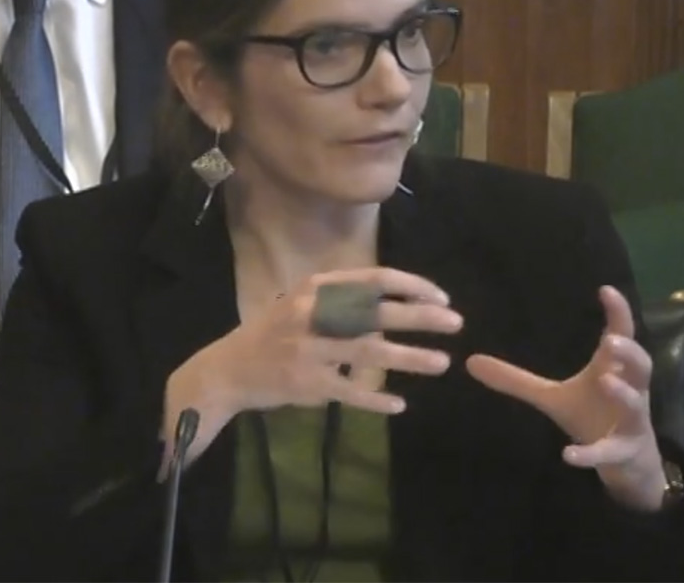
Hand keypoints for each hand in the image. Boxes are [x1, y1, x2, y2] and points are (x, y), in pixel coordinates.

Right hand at [163, 267, 462, 467]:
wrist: (228, 370)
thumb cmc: (275, 333)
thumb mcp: (305, 303)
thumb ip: (344, 300)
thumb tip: (399, 300)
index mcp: (317, 288)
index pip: (374, 279)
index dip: (413, 286)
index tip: (442, 296)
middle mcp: (313, 314)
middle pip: (378, 313)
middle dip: (422, 317)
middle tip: (456, 323)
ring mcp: (309, 351)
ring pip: (370, 353)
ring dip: (410, 358)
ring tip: (442, 363)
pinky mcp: (306, 384)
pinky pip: (349, 392)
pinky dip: (375, 399)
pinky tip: (398, 404)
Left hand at [466, 285, 666, 510]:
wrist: (624, 462)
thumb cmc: (591, 416)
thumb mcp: (552, 396)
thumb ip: (517, 380)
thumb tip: (471, 362)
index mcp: (613, 370)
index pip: (621, 336)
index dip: (618, 313)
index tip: (606, 290)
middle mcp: (629, 390)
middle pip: (641, 366)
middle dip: (629, 352)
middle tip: (610, 342)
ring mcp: (630, 423)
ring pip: (635, 406)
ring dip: (623, 393)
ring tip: (605, 380)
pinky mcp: (623, 452)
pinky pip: (609, 452)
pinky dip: (591, 453)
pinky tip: (568, 455)